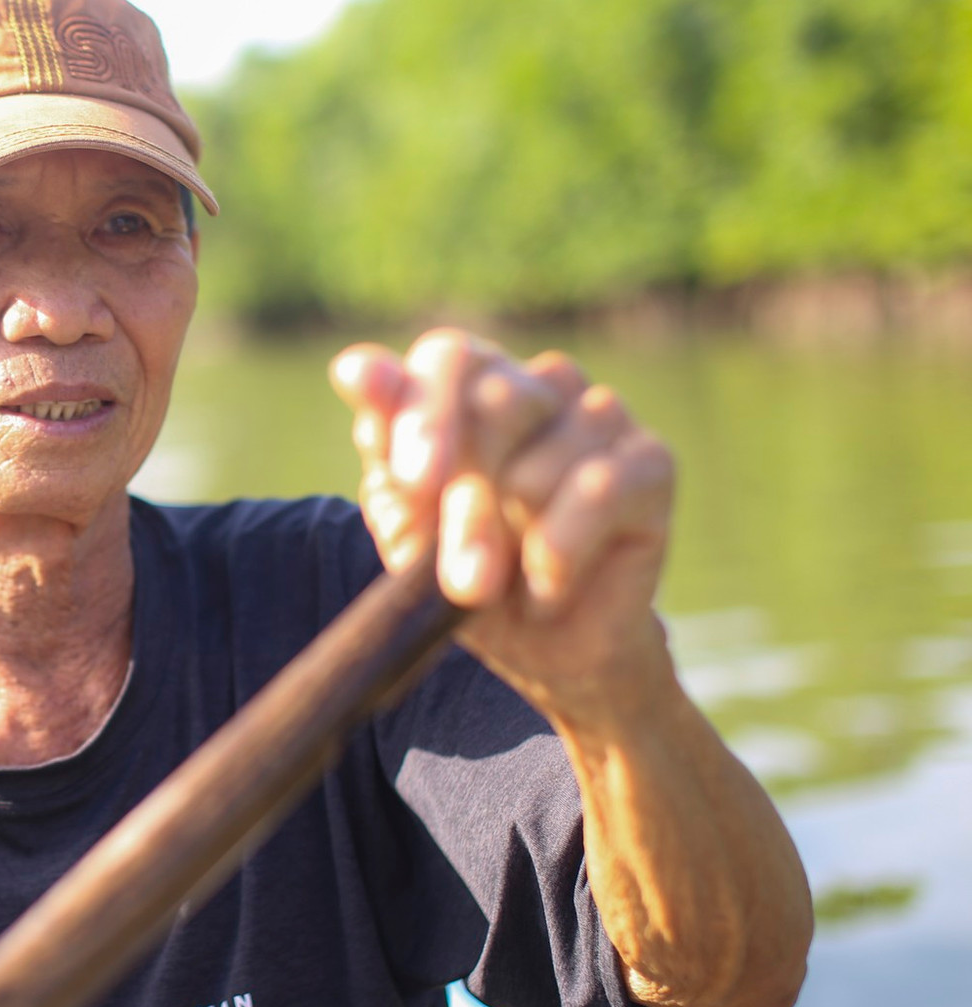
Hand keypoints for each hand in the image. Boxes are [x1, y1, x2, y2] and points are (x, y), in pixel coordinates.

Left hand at [329, 329, 676, 723]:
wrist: (547, 649)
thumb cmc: (468, 574)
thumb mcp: (408, 526)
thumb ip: (386, 454)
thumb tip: (356, 369)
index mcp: (469, 386)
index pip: (446, 357)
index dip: (416, 401)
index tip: (393, 444)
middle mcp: (534, 383)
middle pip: (489, 401)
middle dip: (452, 500)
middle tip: (450, 572)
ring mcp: (598, 413)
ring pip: (534, 467)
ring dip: (502, 546)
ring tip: (497, 588)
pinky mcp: (650, 460)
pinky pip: (595, 493)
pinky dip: (558, 557)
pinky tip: (547, 590)